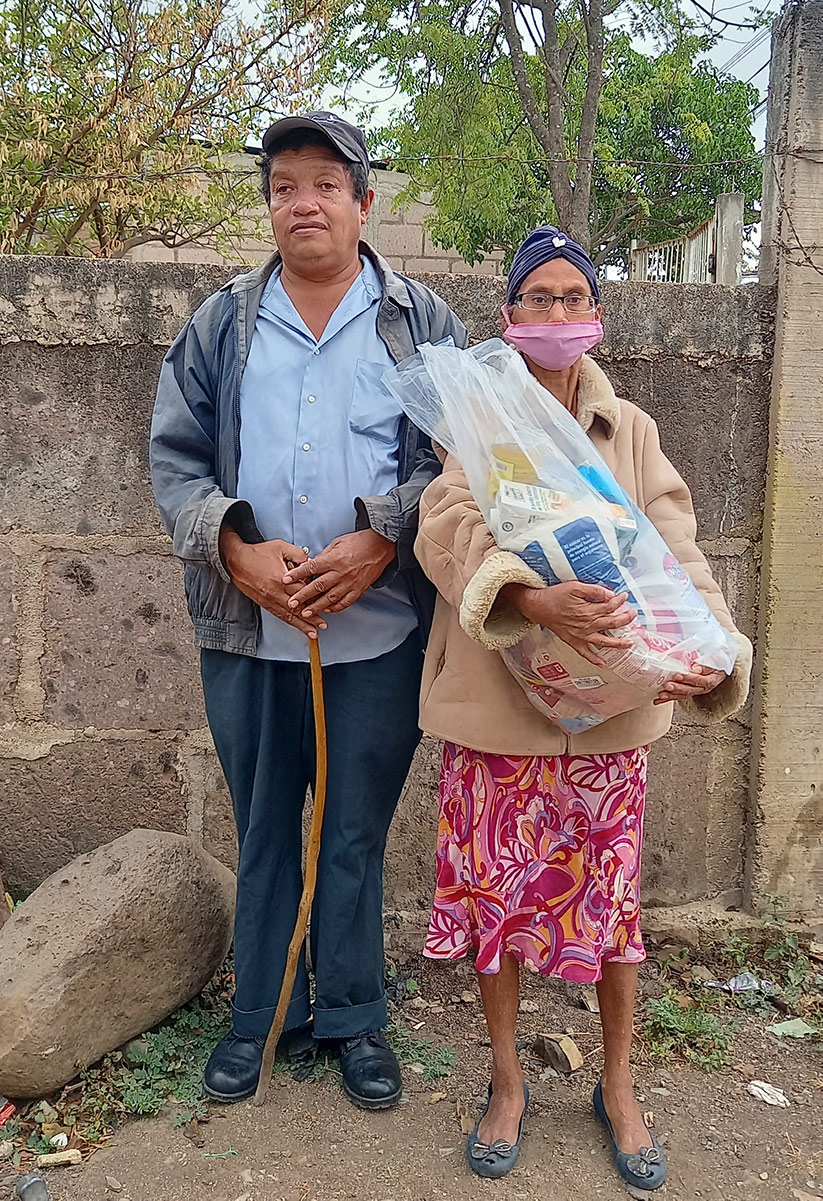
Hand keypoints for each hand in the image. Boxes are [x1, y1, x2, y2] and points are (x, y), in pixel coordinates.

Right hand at [219, 527, 326, 638]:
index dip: (313, 599)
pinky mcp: (264, 603)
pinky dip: (289, 622)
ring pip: (287, 616)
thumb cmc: (258, 553)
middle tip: (323, 626)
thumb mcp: (281, 547)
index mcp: (280, 579)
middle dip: (310, 619)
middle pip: (296, 609)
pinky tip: (297, 627)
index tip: (325, 605)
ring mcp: (268, 600)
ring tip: (313, 633)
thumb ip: (299, 555)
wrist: (236, 561)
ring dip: (301, 625)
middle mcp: (274, 593)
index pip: (301, 592)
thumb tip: (311, 565)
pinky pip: (279, 615)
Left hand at [283, 529, 396, 616]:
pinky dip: (334, 608)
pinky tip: (326, 611)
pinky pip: (345, 602)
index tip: (285, 580)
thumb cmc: (359, 543)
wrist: (381, 547)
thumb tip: (310, 565)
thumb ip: (323, 556)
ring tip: (305, 613)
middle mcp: (341, 572)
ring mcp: (350, 583)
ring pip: (330, 598)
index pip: (311, 567)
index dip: (297, 574)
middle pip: (318, 586)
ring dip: (316, 607)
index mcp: (334, 559)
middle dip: (303, 596)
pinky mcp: (358, 590)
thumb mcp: (337, 543)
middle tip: (291, 603)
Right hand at [504, 581, 636, 667]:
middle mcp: (587, 625)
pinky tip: (603, 663)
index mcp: (588, 611)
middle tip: (633, 614)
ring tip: (629, 644)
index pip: (610, 607)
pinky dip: (594, 659)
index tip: (624, 596)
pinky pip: (585, 653)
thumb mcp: (575, 587)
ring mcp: (581, 636)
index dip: (619, 601)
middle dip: (625, 619)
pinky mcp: (573, 641)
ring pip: (604, 641)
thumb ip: (594, 590)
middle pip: (611, 624)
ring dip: (618, 643)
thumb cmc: (555, 596)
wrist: (538, 606)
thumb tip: (610, 594)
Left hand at [653, 665, 726, 704]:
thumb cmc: (714, 661)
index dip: (688, 679)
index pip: (700, 681)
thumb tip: (695, 668)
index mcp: (711, 680)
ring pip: (682, 695)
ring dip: (671, 695)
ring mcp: (695, 691)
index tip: (678, 676)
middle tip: (667, 685)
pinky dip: (667, 699)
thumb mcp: (713, 660)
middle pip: (690, 690)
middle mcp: (703, 688)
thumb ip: (705, 665)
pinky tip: (658, 700)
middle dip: (677, 688)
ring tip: (661, 694)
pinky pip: (677, 696)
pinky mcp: (687, 692)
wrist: (716, 668)